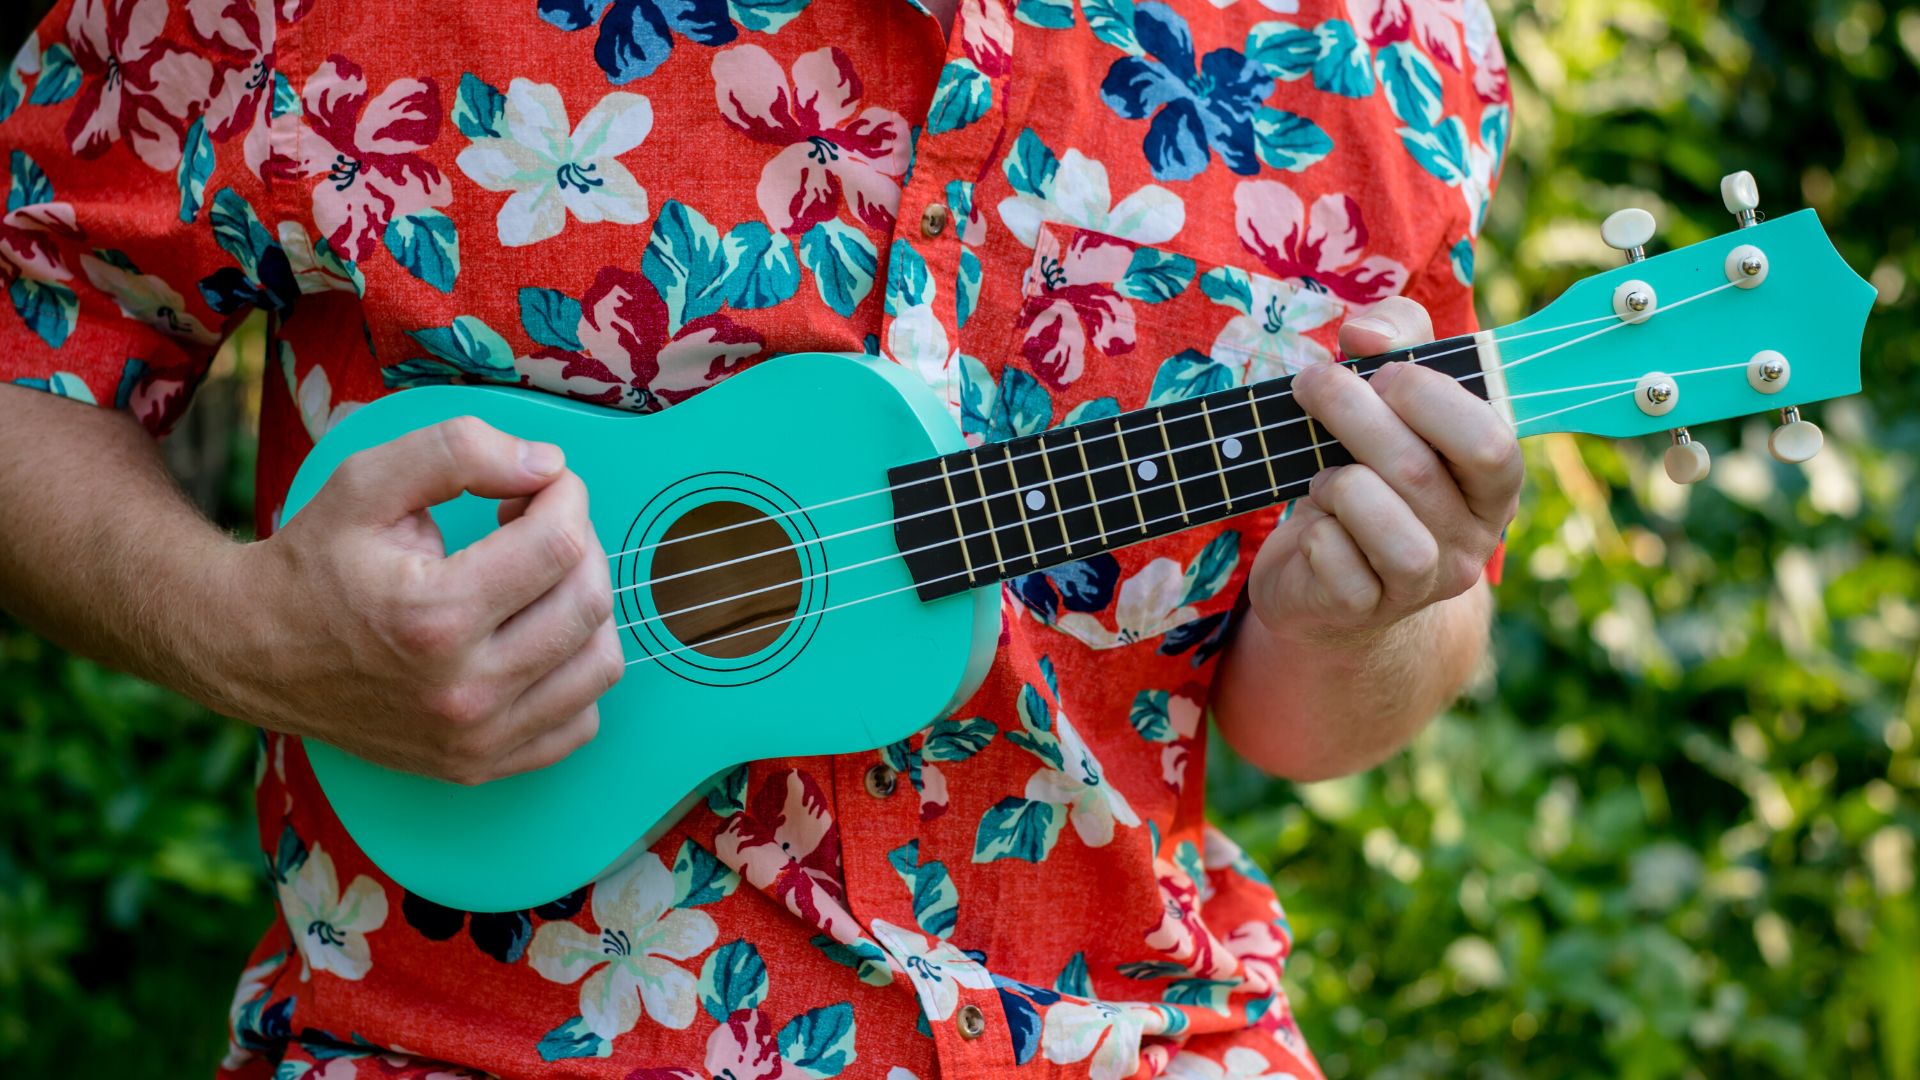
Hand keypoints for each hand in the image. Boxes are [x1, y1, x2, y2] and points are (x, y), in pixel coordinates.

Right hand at [219, 417, 622, 783]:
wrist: (251, 652)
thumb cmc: (314, 562)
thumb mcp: (367, 481)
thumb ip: (459, 451)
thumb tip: (549, 463)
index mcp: (434, 616)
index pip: (560, 544)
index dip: (566, 495)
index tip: (542, 482)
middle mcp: (462, 691)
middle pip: (588, 602)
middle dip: (580, 543)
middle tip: (535, 523)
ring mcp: (474, 739)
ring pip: (599, 663)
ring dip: (585, 604)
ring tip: (535, 578)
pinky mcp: (479, 766)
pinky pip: (580, 721)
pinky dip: (573, 671)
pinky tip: (532, 634)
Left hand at [1246, 296, 1521, 644]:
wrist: (1327, 578)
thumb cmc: (1367, 471)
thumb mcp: (1392, 396)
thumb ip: (1397, 339)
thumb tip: (1365, 332)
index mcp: (1492, 486)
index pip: (1491, 443)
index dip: (1429, 396)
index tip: (1379, 370)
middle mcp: (1471, 539)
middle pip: (1417, 469)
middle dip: (1353, 413)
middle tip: (1313, 384)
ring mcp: (1420, 582)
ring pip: (1380, 516)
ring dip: (1338, 480)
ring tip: (1326, 478)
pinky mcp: (1364, 609)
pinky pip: (1335, 557)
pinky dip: (1314, 532)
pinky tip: (1316, 530)